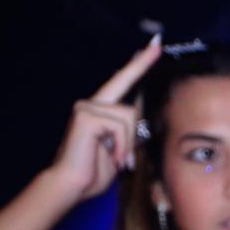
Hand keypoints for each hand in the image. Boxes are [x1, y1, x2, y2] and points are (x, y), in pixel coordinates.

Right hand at [47, 37, 160, 202]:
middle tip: (157, 44)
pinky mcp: (86, 116)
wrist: (72, 185)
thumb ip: (129, 131)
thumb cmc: (95, 171)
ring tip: (119, 159)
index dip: (138, 65)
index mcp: (102, 110)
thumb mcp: (120, 149)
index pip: (123, 83)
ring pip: (129, 117)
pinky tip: (112, 157)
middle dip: (141, 64)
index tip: (153, 47)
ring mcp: (87, 107)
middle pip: (127, 90)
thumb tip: (143, 116)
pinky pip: (120, 127)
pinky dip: (121, 146)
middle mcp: (92, 103)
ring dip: (129, 143)